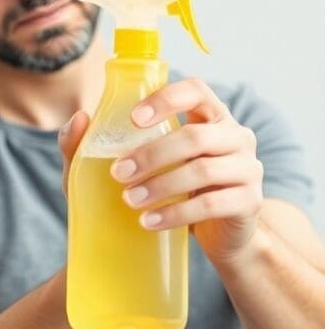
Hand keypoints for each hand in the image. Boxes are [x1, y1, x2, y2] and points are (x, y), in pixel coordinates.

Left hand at [60, 78, 263, 263]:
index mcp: (210, 116)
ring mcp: (248, 168)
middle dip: (152, 154)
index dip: (167, 98)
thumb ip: (94, 143)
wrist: (216, 238)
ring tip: (129, 200)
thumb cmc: (169, 190)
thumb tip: (78, 118)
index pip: (197, 90)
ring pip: (204, 170)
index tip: (134, 118)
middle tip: (118, 173)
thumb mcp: (130, 166)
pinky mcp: (250, 202)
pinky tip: (149, 222)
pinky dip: (176, 213)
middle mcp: (235, 135)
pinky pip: (212, 205)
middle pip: (195, 135)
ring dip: (161, 185)